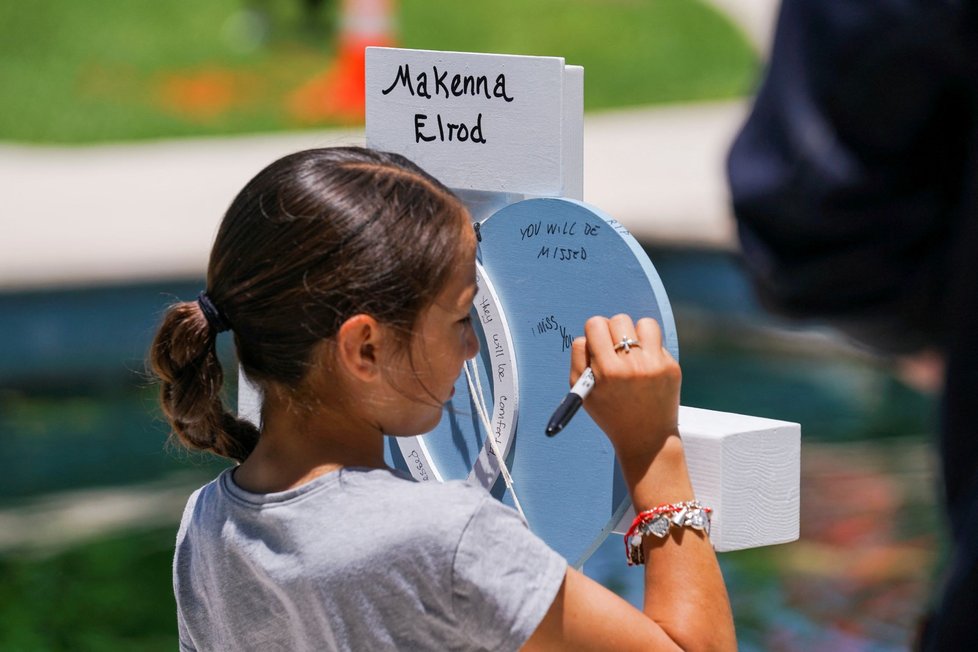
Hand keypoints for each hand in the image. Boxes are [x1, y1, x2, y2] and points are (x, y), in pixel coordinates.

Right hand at [570, 314, 680, 460]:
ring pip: (644, 323)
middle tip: (614, 347)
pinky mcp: (671, 367)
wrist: (646, 439)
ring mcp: (655, 364)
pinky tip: (646, 367)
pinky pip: (658, 341)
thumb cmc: (610, 413)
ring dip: (636, 333)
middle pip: (619, 319)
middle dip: (613, 330)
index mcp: (607, 370)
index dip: (594, 331)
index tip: (598, 342)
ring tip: (633, 351)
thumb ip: (579, 358)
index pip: (596, 324)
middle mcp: (632, 364)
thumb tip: (587, 334)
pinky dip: (650, 349)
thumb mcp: (583, 391)